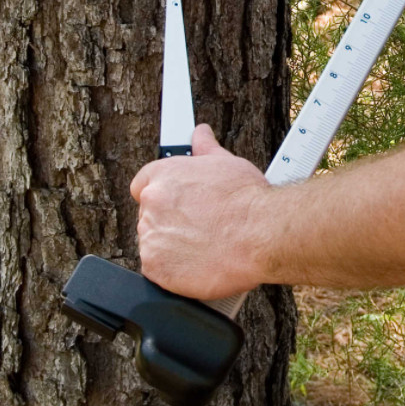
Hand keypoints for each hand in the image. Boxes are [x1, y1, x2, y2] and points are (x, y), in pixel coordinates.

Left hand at [130, 124, 269, 299]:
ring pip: (155, 243)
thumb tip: (201, 134)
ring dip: (174, 247)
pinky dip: (174, 271)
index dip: (163, 196)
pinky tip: (199, 263)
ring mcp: (151, 236)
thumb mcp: (228, 163)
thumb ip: (205, 148)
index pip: (143, 184)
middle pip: (151, 216)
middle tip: (201, 226)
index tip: (177, 204)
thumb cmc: (246, 200)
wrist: (260, 234)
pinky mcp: (155, 267)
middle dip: (172, 222)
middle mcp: (151, 203)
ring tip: (205, 246)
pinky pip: (158, 270)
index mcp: (163, 175)